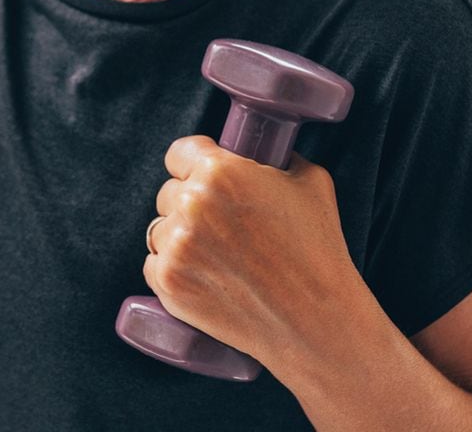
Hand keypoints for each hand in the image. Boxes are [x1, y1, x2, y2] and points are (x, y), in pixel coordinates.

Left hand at [142, 135, 364, 367]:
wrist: (316, 321)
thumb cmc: (318, 250)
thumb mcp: (310, 182)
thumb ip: (278, 159)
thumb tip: (260, 150)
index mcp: (219, 171)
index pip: (178, 153)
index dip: (192, 164)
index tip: (202, 177)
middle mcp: (190, 204)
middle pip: (169, 193)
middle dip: (190, 205)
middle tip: (222, 226)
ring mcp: (175, 246)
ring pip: (160, 229)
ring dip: (180, 238)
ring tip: (220, 257)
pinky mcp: (167, 283)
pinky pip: (153, 264)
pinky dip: (173, 269)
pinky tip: (205, 277)